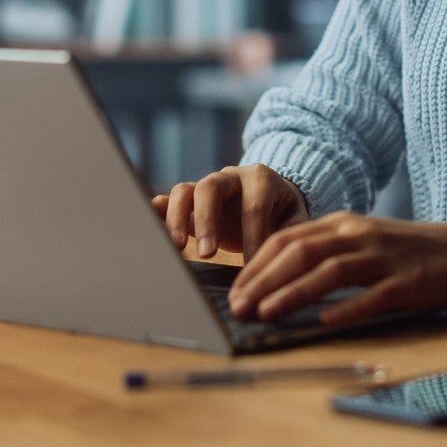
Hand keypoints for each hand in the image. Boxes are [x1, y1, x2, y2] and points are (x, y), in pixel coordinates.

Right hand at [150, 164, 308, 261]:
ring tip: (176, 248)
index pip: (253, 206)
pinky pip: (168, 199)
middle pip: (211, 187)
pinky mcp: (189, 201)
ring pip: (184, 191)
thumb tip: (281, 260)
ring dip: (177, 218)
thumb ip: (290, 233)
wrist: (271, 195)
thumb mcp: (296, 218)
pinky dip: (157, 211)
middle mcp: (229, 177)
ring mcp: (205, 186)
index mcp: (260, 179)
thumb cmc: (283, 211)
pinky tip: (150, 230)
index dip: (252, 237)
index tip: (252, 268)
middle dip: (207, 221)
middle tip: (208, 254)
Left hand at [227, 213, 446, 326]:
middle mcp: (359, 234)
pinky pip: (371, 296)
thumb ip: (328, 252)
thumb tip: (280, 277)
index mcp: (344, 223)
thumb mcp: (364, 240)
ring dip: (293, 292)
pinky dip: (346, 308)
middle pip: (300, 252)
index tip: (235, 288)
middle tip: (238, 305)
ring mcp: (383, 257)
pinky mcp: (406, 282)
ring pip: (329, 271)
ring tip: (266, 312)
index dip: (257, 263)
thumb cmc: (410, 251)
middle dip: (264, 279)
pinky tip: (325, 322)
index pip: (288, 238)